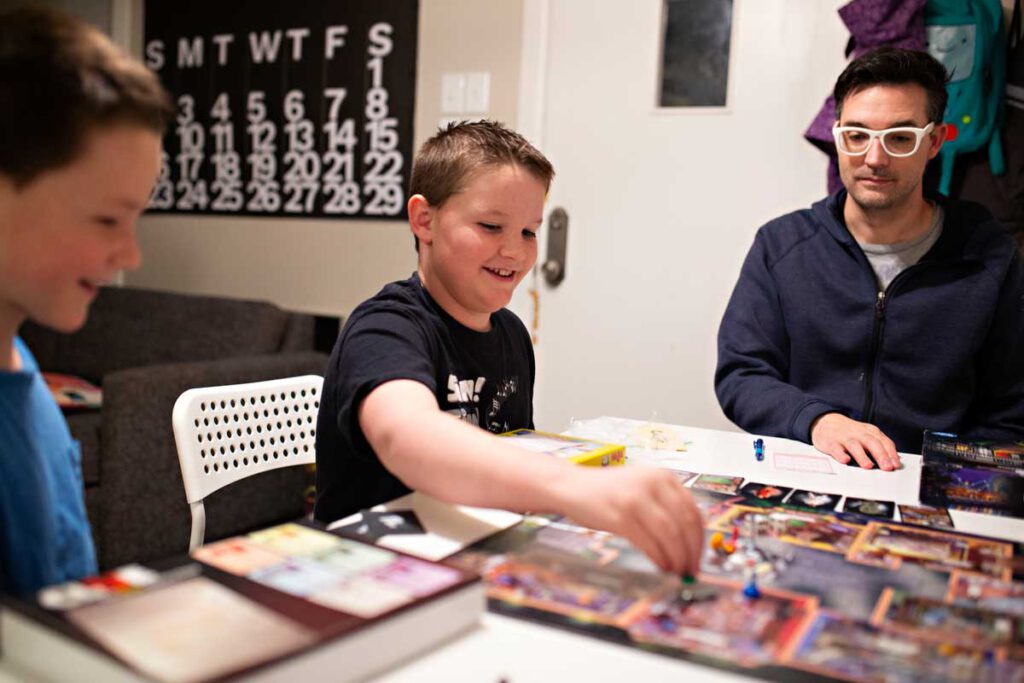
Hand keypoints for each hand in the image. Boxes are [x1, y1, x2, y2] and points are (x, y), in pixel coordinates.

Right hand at [559, 466, 703, 575]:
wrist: (572, 486)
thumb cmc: (608, 492)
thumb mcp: (642, 487)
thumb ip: (666, 504)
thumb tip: (691, 541)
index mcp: (663, 476)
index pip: (693, 511)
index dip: (700, 539)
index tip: (699, 557)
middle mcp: (653, 483)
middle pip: (685, 524)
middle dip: (692, 552)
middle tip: (691, 570)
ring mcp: (636, 499)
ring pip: (670, 535)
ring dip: (677, 559)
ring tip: (677, 572)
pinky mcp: (621, 516)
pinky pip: (649, 543)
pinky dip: (659, 559)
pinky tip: (660, 567)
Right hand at [810, 413, 899, 470]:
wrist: (826, 422)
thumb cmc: (851, 433)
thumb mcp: (868, 435)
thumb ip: (881, 446)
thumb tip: (895, 460)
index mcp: (871, 432)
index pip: (884, 442)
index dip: (891, 454)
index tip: (896, 465)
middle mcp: (859, 434)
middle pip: (872, 443)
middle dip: (881, 455)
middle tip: (887, 468)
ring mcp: (844, 438)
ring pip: (854, 446)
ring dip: (862, 456)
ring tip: (868, 466)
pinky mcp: (831, 443)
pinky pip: (836, 449)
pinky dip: (840, 454)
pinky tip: (845, 460)